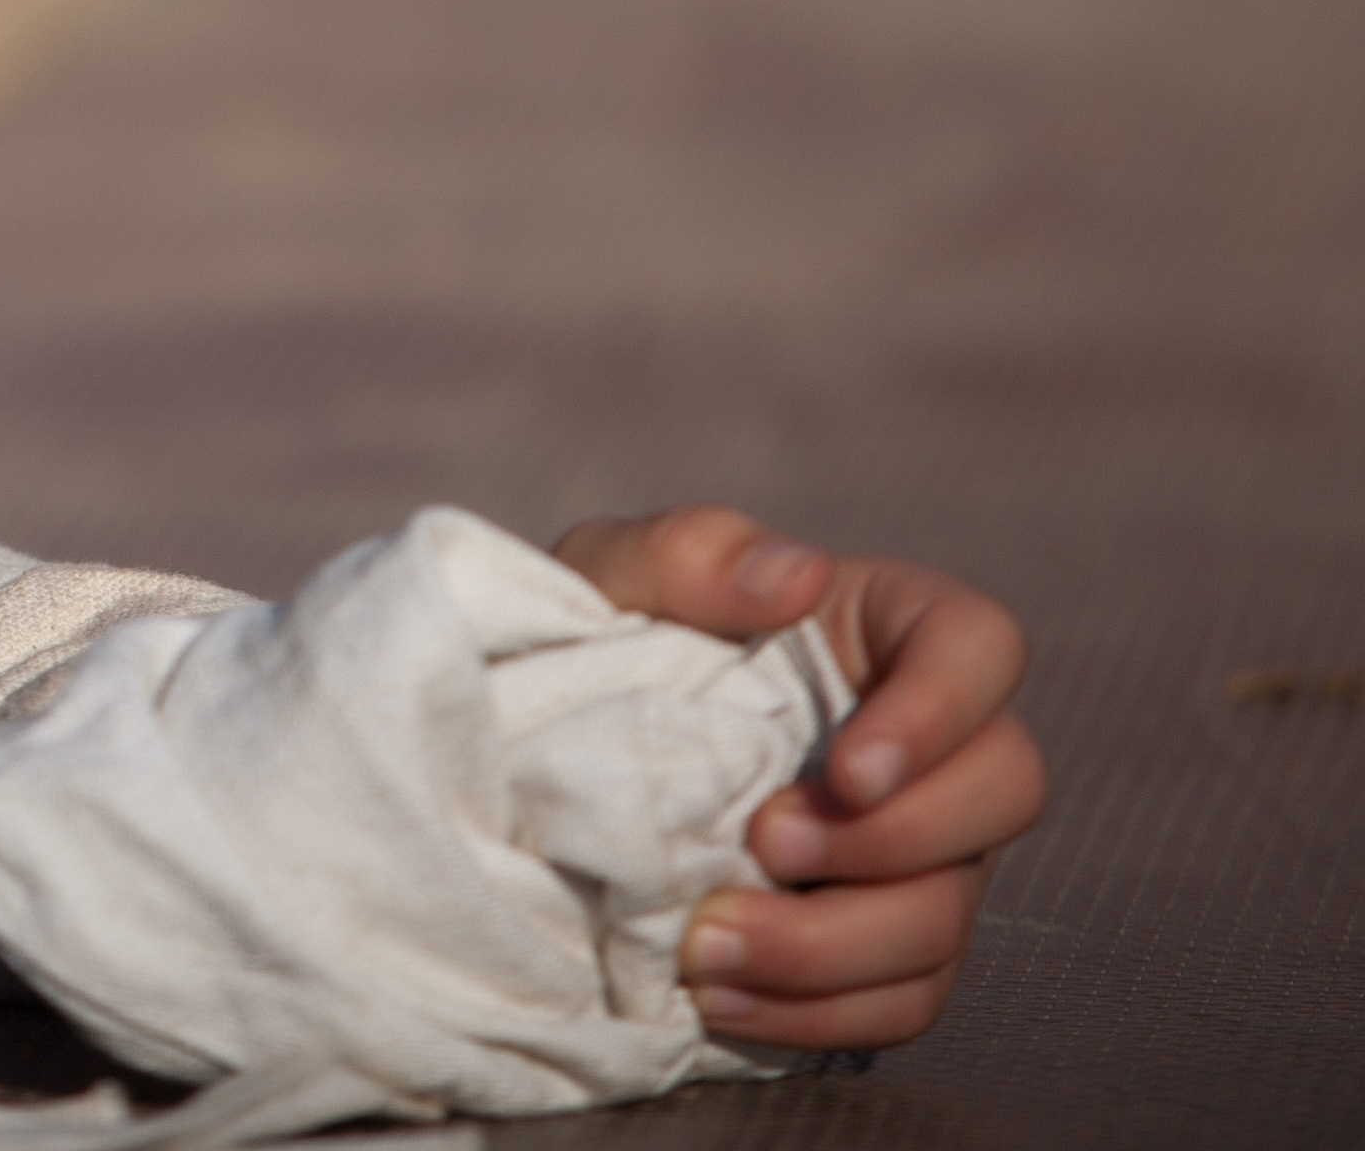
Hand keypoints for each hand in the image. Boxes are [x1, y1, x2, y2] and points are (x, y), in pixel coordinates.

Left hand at [552, 506, 1046, 1051]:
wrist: (562, 751)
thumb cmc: (610, 637)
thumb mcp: (620, 573)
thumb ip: (695, 552)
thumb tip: (794, 576)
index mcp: (888, 632)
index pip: (981, 647)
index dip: (941, 713)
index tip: (848, 769)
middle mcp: (932, 747)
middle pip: (1003, 794)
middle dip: (893, 841)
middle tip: (763, 844)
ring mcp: (921, 852)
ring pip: (947, 918)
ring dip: (834, 948)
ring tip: (708, 945)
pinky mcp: (880, 941)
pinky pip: (900, 999)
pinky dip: (817, 1012)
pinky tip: (721, 999)